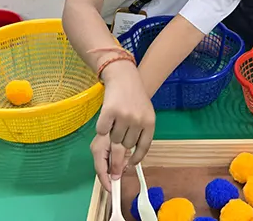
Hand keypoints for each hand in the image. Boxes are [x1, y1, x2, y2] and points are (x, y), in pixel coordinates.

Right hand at [92, 61, 154, 186]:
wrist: (124, 76)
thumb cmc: (134, 98)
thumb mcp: (144, 115)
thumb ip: (139, 135)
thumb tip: (127, 161)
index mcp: (150, 123)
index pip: (143, 148)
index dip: (134, 161)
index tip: (127, 170)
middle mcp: (138, 120)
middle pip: (125, 149)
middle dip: (117, 164)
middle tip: (113, 175)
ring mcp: (123, 116)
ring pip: (113, 140)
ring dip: (111, 137)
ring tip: (114, 125)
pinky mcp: (109, 112)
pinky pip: (102, 131)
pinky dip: (102, 128)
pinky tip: (106, 120)